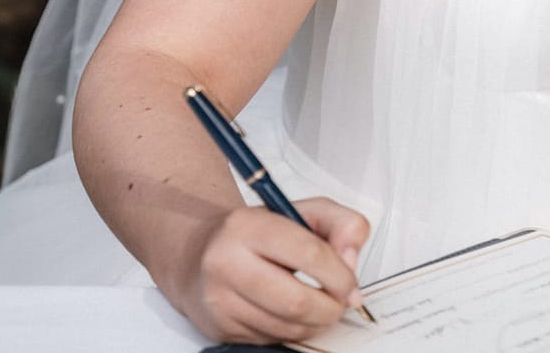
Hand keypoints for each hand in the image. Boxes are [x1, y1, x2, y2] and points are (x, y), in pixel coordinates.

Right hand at [173, 197, 369, 344]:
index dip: (340, 274)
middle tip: (341, 302)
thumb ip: (342, 224)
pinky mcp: (218, 328)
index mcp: (248, 227)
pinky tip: (292, 313)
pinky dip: (292, 331)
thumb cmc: (256, 232)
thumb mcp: (303, 211)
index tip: (351, 284)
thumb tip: (351, 260)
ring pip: (285, 327)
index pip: (308, 254)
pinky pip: (270, 339)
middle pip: (296, 301)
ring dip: (314, 323)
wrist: (198, 254)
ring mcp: (218, 300)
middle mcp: (226, 263)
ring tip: (319, 306)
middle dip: (330, 308)